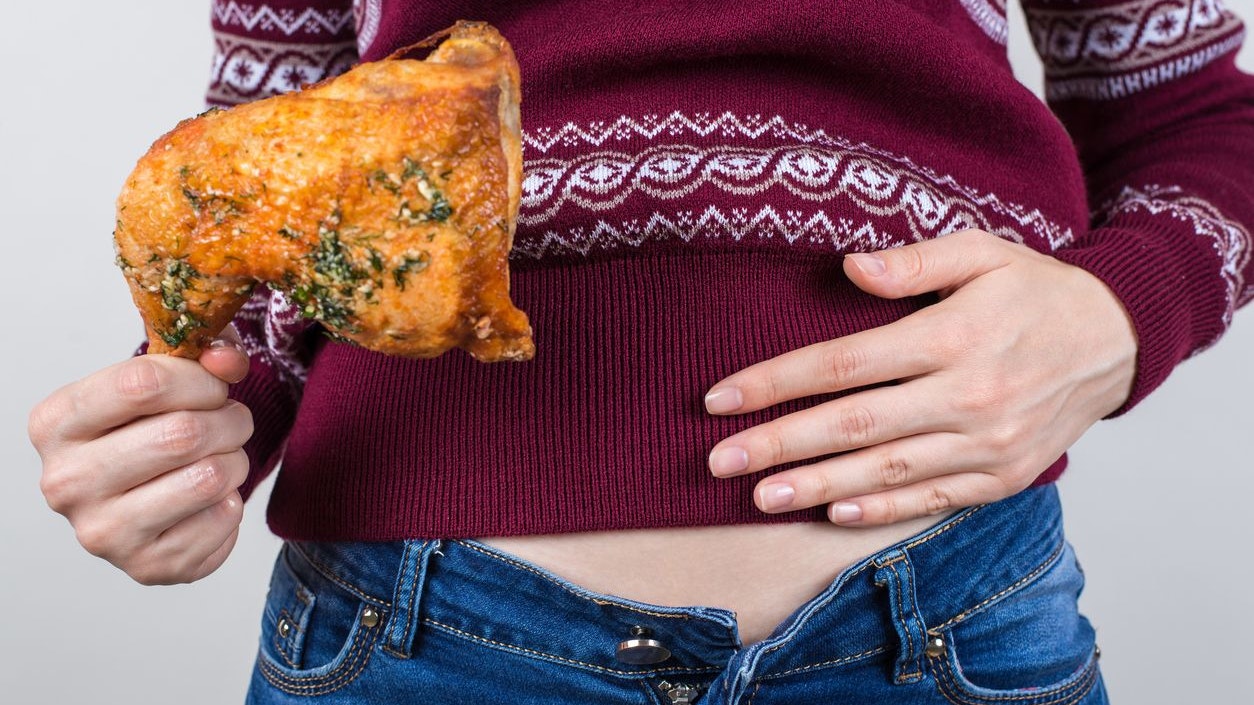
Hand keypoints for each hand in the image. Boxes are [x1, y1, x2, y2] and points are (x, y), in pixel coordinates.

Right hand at [30, 327, 253, 583]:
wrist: (147, 495)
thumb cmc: (152, 426)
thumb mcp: (169, 374)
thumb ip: (205, 351)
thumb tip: (227, 360)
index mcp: (56, 422)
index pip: (142, 383)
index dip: (199, 379)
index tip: (213, 384)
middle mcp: (65, 482)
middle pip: (182, 434)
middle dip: (229, 420)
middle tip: (232, 420)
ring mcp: (102, 532)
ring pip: (208, 478)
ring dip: (236, 460)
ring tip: (223, 456)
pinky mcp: (146, 567)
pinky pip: (222, 520)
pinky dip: (233, 503)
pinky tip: (210, 499)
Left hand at [704, 229, 1137, 525]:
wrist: (1117, 339)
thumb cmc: (1034, 290)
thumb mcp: (982, 252)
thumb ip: (914, 261)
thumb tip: (849, 267)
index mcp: (953, 336)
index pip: (843, 364)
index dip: (776, 381)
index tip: (721, 398)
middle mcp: (968, 396)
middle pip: (852, 425)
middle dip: (778, 444)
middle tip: (717, 461)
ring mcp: (988, 444)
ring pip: (885, 471)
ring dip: (816, 485)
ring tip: (759, 496)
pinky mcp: (1003, 476)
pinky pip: (931, 498)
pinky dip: (881, 510)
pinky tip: (832, 512)